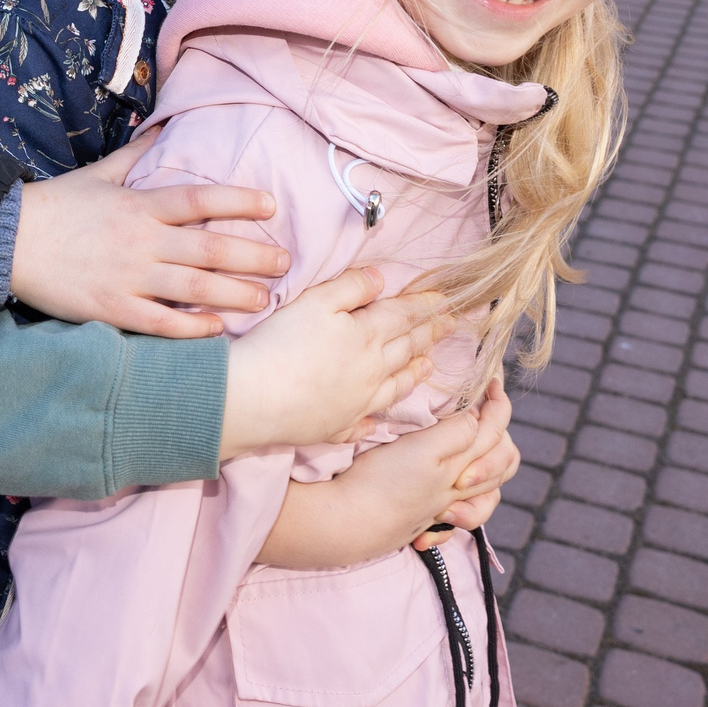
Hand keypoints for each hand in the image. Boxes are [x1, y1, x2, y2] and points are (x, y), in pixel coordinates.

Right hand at [11, 135, 284, 337]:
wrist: (7, 240)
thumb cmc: (55, 206)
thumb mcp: (97, 174)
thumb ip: (134, 157)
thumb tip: (160, 127)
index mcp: (140, 205)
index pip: (200, 198)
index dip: (239, 199)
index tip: (271, 204)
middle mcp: (141, 240)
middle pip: (210, 246)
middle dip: (254, 255)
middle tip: (286, 261)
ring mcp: (128, 276)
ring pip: (194, 286)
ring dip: (235, 292)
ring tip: (265, 298)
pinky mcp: (111, 308)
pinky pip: (161, 321)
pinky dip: (191, 327)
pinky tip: (216, 329)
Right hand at [218, 270, 452, 458]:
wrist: (254, 399)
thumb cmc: (281, 344)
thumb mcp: (315, 301)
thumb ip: (351, 287)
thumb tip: (381, 279)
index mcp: (366, 336)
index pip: (404, 316)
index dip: (427, 305)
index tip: (449, 299)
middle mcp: (371, 372)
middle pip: (407, 349)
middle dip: (430, 334)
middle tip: (452, 326)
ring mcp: (356, 404)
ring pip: (395, 387)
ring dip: (415, 374)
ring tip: (429, 366)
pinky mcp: (336, 427)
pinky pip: (363, 423)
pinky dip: (374, 419)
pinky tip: (375, 420)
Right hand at [255, 405, 485, 569]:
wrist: (349, 522)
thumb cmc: (381, 482)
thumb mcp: (422, 449)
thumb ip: (456, 433)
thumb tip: (478, 418)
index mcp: (461, 464)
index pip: (496, 429)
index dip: (498, 400)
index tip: (491, 379)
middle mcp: (459, 488)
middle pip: (502, 461)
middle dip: (502, 432)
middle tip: (487, 407)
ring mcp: (443, 506)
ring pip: (487, 490)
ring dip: (491, 468)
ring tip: (479, 445)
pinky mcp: (425, 517)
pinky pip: (463, 514)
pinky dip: (468, 504)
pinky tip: (456, 493)